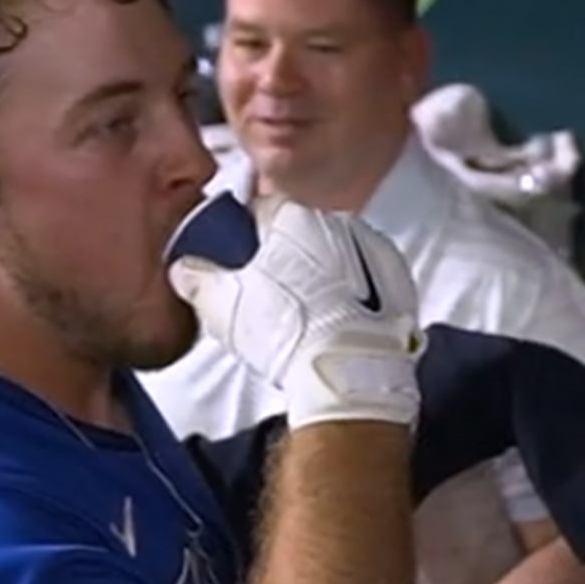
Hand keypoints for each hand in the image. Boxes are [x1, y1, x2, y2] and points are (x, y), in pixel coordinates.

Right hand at [167, 192, 422, 427]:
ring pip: (336, 253)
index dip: (245, 237)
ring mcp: (374, 249)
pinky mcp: (399, 280)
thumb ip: (196, 278)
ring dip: (322, 273)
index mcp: (293, 216)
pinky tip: (337, 320)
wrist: (348, 373)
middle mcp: (338, 222)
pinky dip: (354, 292)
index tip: (239, 261)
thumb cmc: (287, 335)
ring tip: (305, 314)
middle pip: (300, 232)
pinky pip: (367, 277)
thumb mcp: (222, 306)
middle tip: (269, 295)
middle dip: (285, 256)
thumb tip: (185, 269)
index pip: (259, 210)